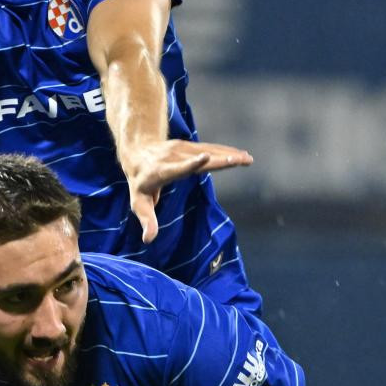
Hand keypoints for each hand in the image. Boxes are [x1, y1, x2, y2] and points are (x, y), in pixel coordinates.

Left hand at [118, 140, 251, 242]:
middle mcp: (173, 157)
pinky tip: (241, 154)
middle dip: (220, 159)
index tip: (205, 157)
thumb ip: (147, 220)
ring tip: (248, 159)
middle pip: (200, 158)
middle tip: (240, 160)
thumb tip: (148, 240)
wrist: (138, 151)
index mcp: (161, 171)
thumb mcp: (139, 203)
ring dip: (229, 154)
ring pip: (209, 151)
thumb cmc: (140, 182)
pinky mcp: (190, 145)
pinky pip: (211, 148)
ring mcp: (182, 148)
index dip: (191, 164)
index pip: (178, 168)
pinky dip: (226, 152)